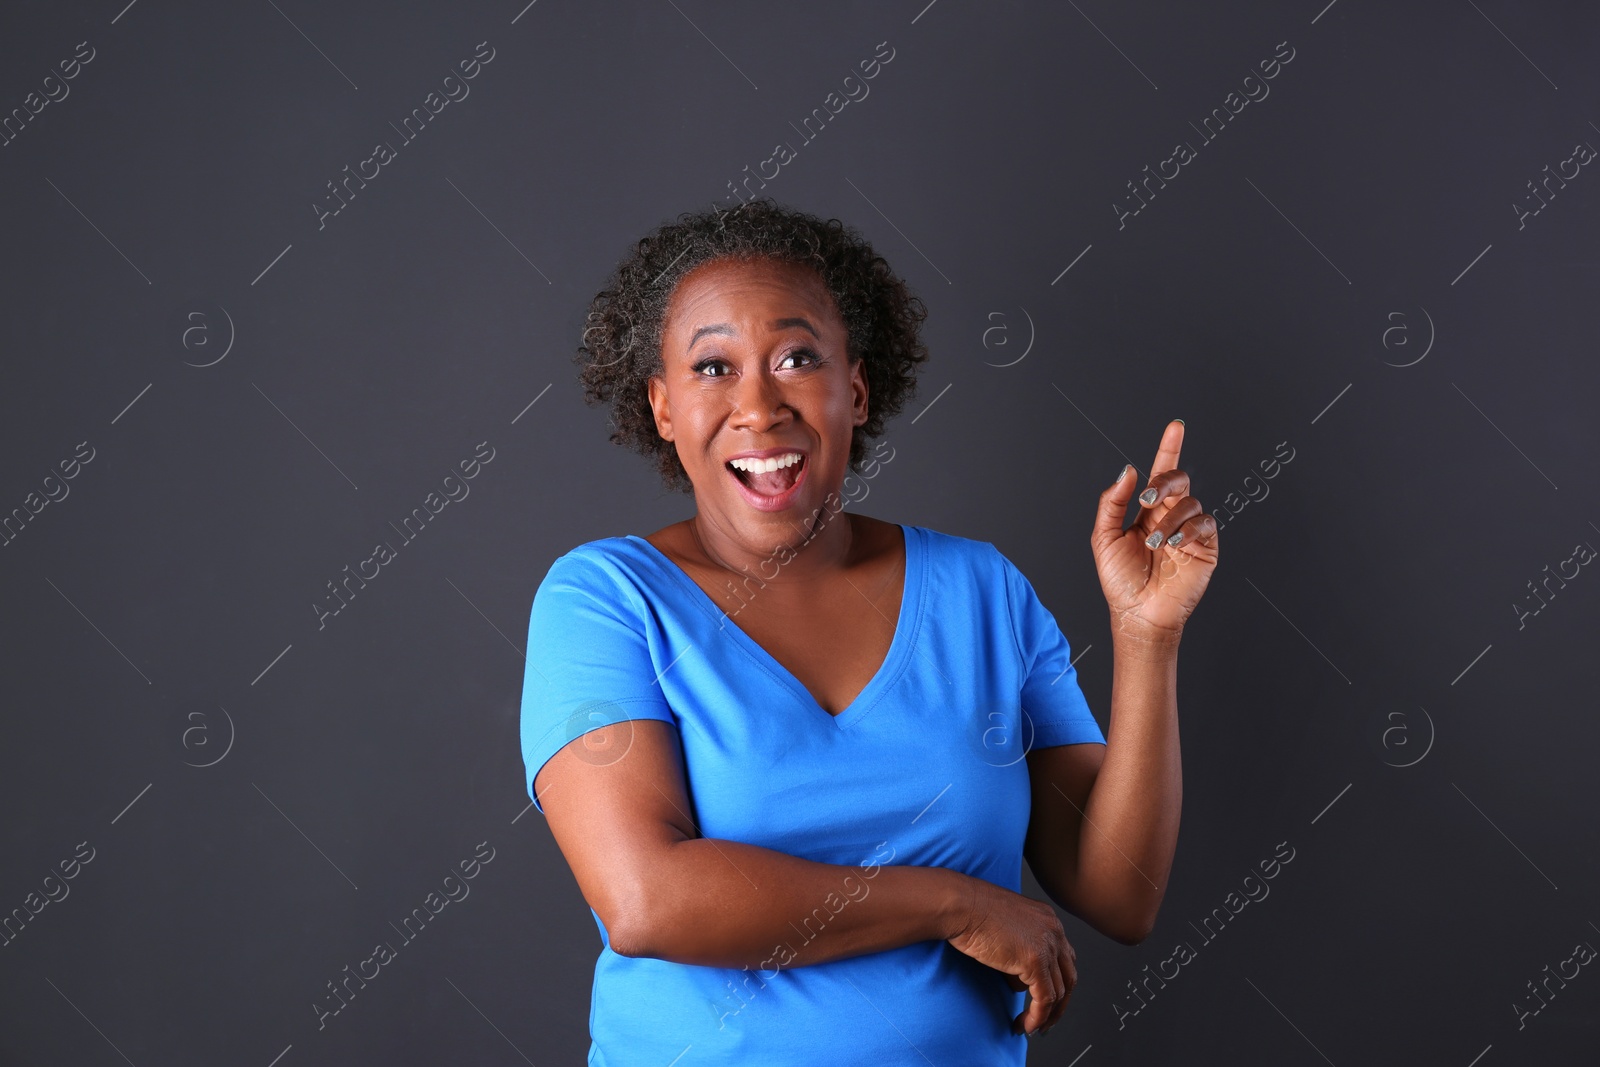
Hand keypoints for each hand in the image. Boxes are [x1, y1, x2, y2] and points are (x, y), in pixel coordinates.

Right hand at [946, 876, 1076, 1036]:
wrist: (960, 904)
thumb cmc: (970, 911)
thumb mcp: (1005, 927)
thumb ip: (1020, 949)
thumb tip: (1020, 981)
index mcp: (1048, 919)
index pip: (1064, 959)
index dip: (1057, 984)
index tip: (1046, 1001)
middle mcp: (1054, 930)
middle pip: (1068, 977)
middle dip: (1058, 1005)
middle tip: (1045, 1022)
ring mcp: (1047, 945)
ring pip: (1058, 992)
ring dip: (1046, 1016)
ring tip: (1031, 1027)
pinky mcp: (1035, 961)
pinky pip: (1044, 999)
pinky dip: (1036, 1017)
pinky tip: (1024, 1025)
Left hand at [1092, 420, 1218, 639]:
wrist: (1138, 612)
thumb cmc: (1120, 580)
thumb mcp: (1104, 537)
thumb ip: (1112, 502)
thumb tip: (1128, 470)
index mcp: (1147, 511)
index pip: (1160, 473)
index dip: (1169, 448)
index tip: (1175, 426)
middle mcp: (1170, 516)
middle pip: (1178, 480)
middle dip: (1164, 481)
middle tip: (1148, 499)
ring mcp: (1189, 530)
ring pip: (1189, 501)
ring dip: (1169, 519)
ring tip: (1154, 544)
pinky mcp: (1205, 546)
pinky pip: (1205, 523)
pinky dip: (1189, 528)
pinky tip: (1175, 543)